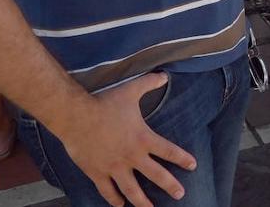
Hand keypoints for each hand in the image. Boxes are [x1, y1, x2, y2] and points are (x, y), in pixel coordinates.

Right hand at [57, 72, 195, 206]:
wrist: (76, 116)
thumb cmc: (104, 103)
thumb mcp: (131, 90)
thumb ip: (150, 83)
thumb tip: (165, 75)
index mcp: (143, 138)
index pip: (169, 151)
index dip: (182, 159)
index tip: (193, 166)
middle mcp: (132, 156)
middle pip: (156, 176)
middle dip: (170, 186)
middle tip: (180, 194)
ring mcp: (114, 167)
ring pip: (132, 190)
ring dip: (143, 202)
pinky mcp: (97, 173)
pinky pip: (107, 191)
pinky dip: (114, 199)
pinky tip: (120, 205)